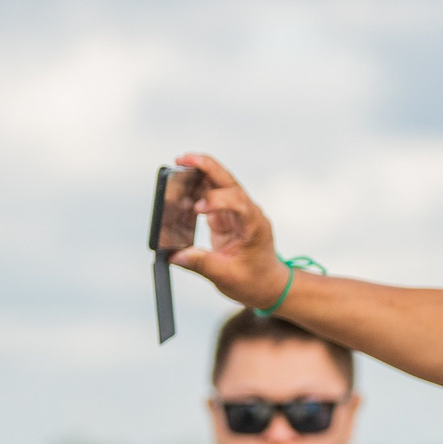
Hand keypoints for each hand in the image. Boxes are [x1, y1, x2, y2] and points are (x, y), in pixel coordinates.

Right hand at [167, 153, 285, 307]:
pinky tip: (181, 184)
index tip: (197, 209)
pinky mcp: (226, 216)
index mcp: (255, 225)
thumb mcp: (227, 277)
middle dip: (208, 167)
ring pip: (220, 184)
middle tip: (184, 158)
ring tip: (179, 162)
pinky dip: (197, 189)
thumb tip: (175, 256)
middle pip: (229, 183)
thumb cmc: (253, 281)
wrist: (267, 285)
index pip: (239, 202)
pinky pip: (211, 197)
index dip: (218, 200)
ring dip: (201, 172)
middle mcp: (248, 213)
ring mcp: (238, 212)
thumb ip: (201, 264)